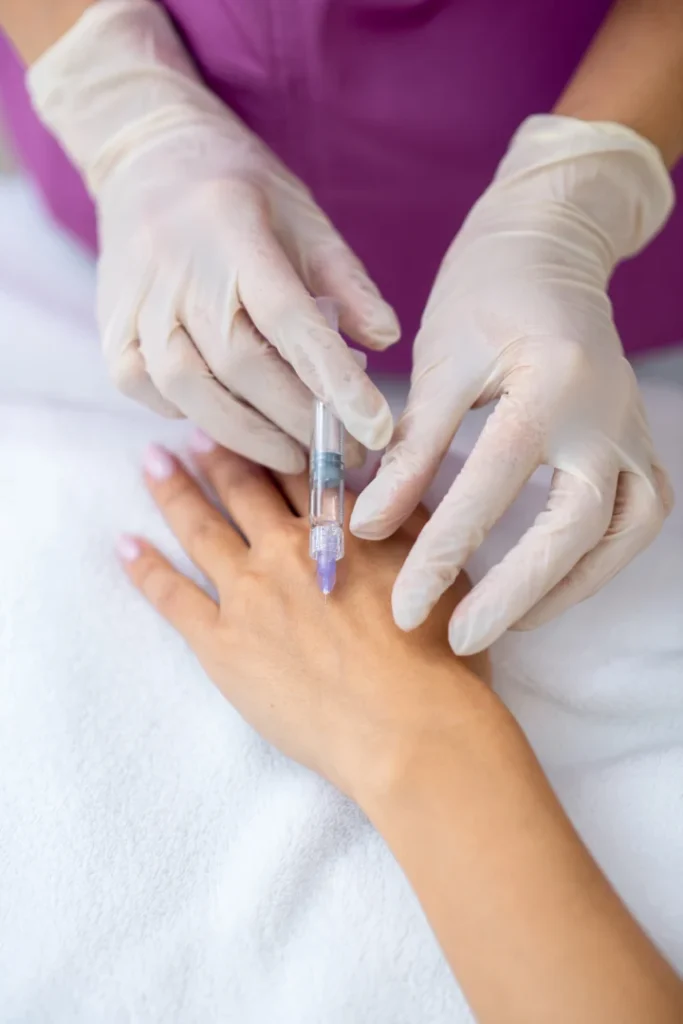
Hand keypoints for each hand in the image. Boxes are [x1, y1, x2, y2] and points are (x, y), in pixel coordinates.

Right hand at [27, 0, 398, 471]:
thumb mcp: (303, 218)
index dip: (335, 381)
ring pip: (192, 391)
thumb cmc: (239, 192)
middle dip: (300, 421)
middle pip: (242, 366)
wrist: (147, 160)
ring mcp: (137, 305)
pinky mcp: (112, 333)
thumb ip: (345, 281)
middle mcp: (178, 270)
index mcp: (235, 232)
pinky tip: (234, 423)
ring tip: (296, 454)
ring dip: (251, 435)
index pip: (290, 319)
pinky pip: (153, 394)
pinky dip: (197, 417)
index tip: (376, 430)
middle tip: (344, 453)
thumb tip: (385, 340)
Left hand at [117, 436, 489, 801]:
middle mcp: (286, 549)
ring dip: (174, 490)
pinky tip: (125, 544)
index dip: (272, 441)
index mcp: (339, 528)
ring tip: (152, 461)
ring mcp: (248, 595)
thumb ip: (406, 520)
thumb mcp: (437, 569)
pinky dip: (145, 567)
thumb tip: (386, 482)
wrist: (410, 729)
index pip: (297, 470)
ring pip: (201, 528)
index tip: (253, 419)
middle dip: (218, 454)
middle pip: (243, 488)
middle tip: (194, 427)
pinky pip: (173, 597)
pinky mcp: (222, 644)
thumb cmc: (437, 658)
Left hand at [351, 115, 674, 653]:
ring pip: (617, 534)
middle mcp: (608, 412)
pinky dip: (595, 564)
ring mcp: (634, 430)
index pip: (493, 481)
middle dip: (513, 592)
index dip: (444, 549)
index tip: (401, 603)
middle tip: (457, 639)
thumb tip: (370, 527)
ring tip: (504, 626)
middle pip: (572, 526)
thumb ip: (412, 448)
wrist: (548, 250)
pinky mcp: (639, 443)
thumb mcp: (440, 364)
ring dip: (563, 588)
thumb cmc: (484, 297)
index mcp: (552, 380)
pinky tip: (550, 588)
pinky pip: (634, 521)